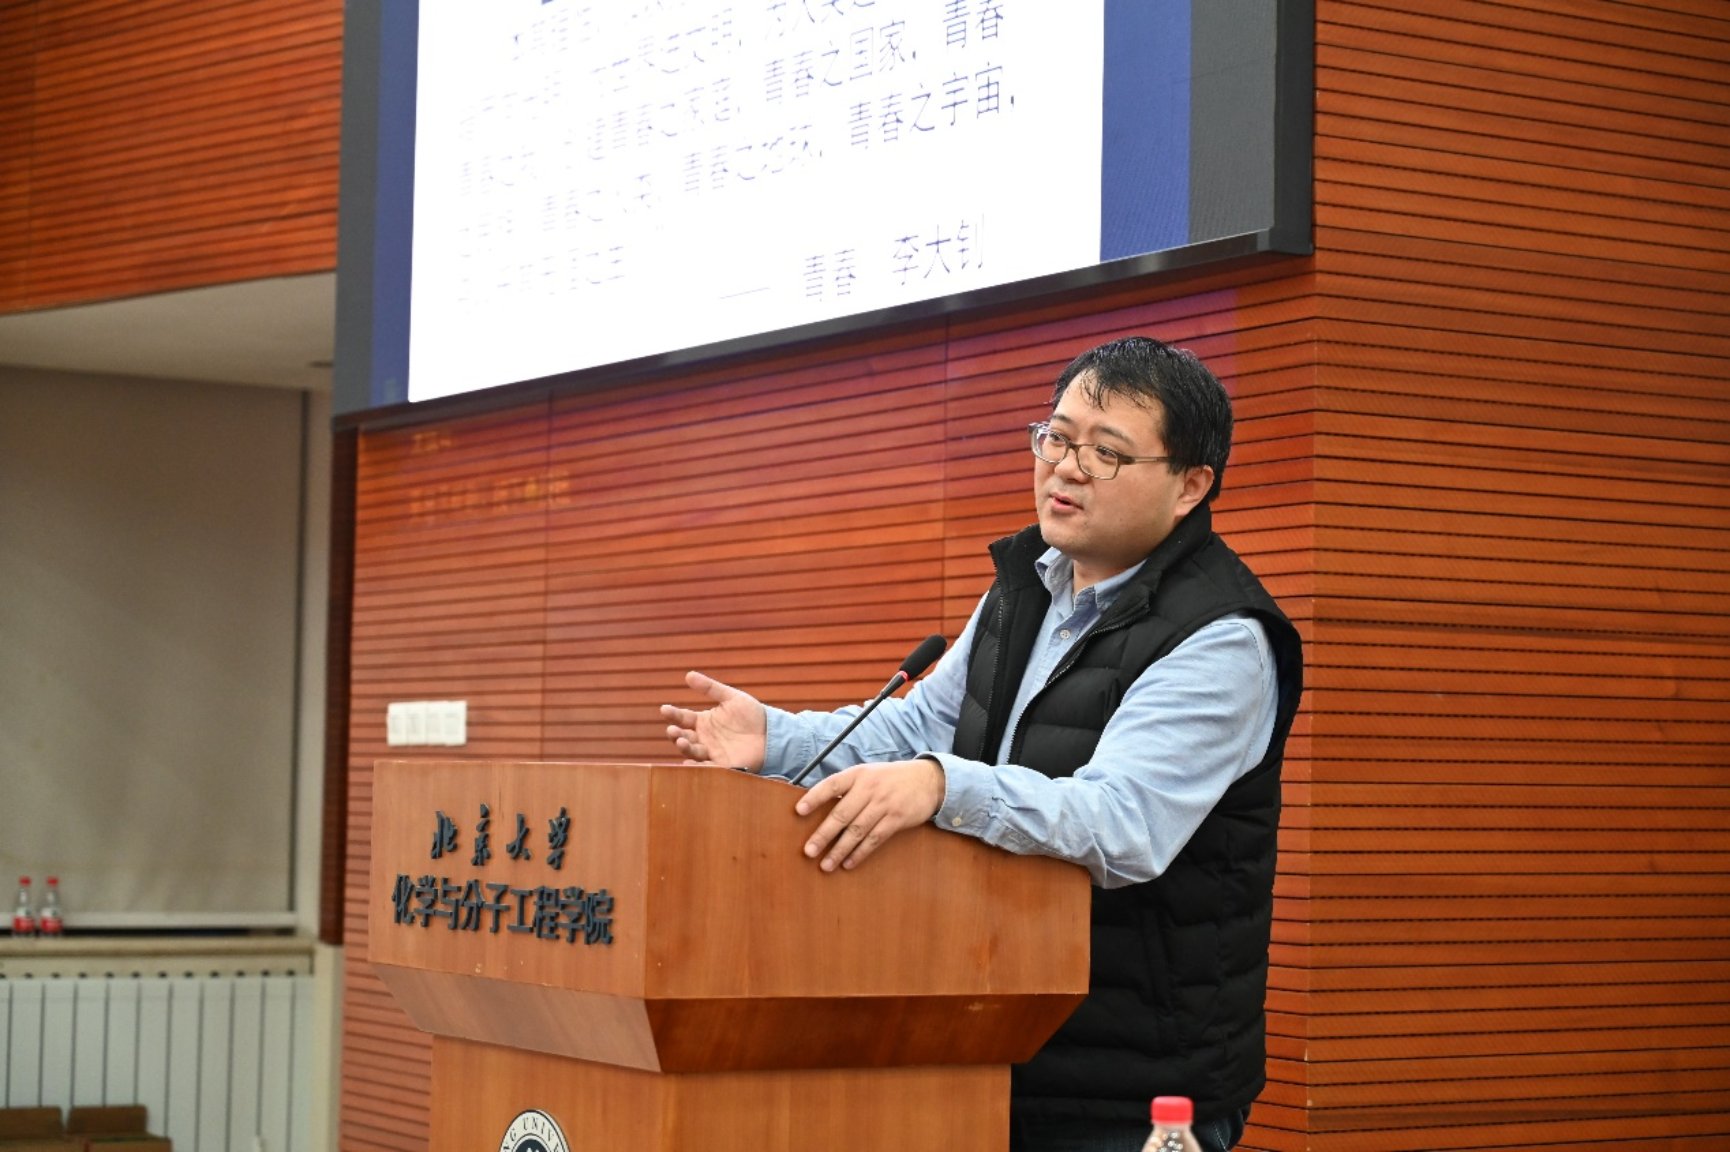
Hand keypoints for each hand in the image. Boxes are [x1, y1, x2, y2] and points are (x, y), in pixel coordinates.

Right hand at [659, 671, 767, 768]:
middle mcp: (704, 738)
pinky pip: (708, 768)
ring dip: (685, 747)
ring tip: (681, 741)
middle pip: (684, 736)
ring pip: (693, 752)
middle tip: (672, 729)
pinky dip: (698, 767)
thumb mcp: (731, 698)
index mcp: (703, 721)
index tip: (664, 709)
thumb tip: (688, 675)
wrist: (771, 732)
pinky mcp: (724, 765)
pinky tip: (689, 763)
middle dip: (676, 733)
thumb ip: (710, 688)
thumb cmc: (751, 714)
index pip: (683, 718)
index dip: (673, 714)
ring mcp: (712, 752)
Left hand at [795, 758, 945, 872]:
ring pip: (856, 831)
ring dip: (839, 850)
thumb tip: (822, 808)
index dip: (814, 798)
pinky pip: (874, 839)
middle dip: (823, 834)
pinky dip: (860, 853)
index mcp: (858, 775)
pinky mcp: (896, 819)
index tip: (798, 811)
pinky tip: (848, 863)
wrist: (927, 780)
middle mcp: (869, 789)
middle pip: (841, 814)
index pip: (831, 785)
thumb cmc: (891, 779)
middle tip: (808, 851)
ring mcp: (883, 805)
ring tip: (825, 864)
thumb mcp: (869, 774)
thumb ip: (848, 788)